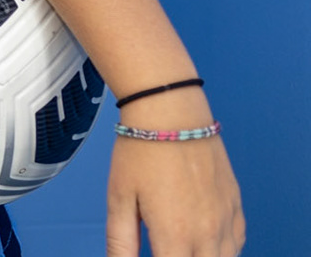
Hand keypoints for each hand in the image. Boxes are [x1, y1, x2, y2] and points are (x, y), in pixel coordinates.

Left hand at [106, 88, 243, 255]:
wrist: (172, 114)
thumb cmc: (139, 153)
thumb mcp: (119, 198)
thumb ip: (121, 242)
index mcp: (176, 236)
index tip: (151, 252)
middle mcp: (208, 235)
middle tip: (163, 247)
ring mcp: (227, 221)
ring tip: (178, 246)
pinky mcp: (237, 206)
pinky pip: (237, 244)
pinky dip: (222, 251)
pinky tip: (202, 241)